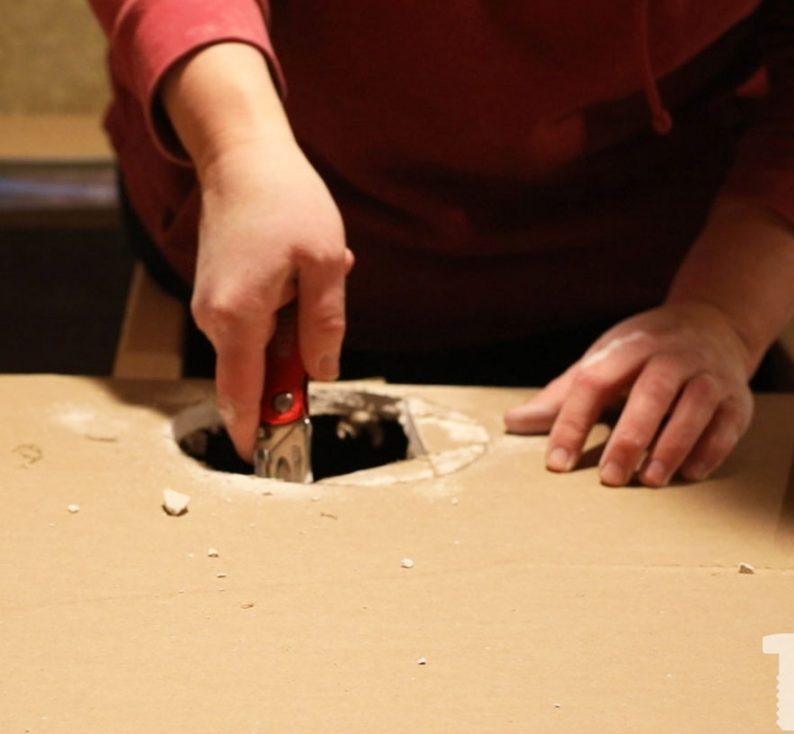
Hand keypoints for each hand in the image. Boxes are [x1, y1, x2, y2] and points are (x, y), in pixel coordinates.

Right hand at [190, 138, 352, 460]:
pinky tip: (300, 270)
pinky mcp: (219, 292)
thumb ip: (324, 325)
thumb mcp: (323, 264)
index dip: (255, 430)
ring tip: (313, 274)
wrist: (242, 156)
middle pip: (254, 373)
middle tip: (320, 310)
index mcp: (237, 317)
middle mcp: (214, 317)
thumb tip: (322, 372)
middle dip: (295, 361)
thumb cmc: (286, 202)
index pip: (242, 394)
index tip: (267, 460)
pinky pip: (254, 323)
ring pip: (259, 346)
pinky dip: (283, 310)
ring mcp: (212, 304)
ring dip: (294, 326)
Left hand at [503, 302, 754, 485]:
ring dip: (672, 445)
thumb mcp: (601, 362)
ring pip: (693, 406)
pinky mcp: (736, 397)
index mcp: (628, 348)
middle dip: (629, 437)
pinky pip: (726, 422)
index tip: (557, 463)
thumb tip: (512, 421)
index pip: (593, 382)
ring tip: (649, 480)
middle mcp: (671, 357)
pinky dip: (710, 448)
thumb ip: (561, 396)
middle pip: (650, 394)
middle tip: (610, 478)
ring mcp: (707, 374)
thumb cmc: (643, 353)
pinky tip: (690, 474)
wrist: (713, 324)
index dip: (572, 422)